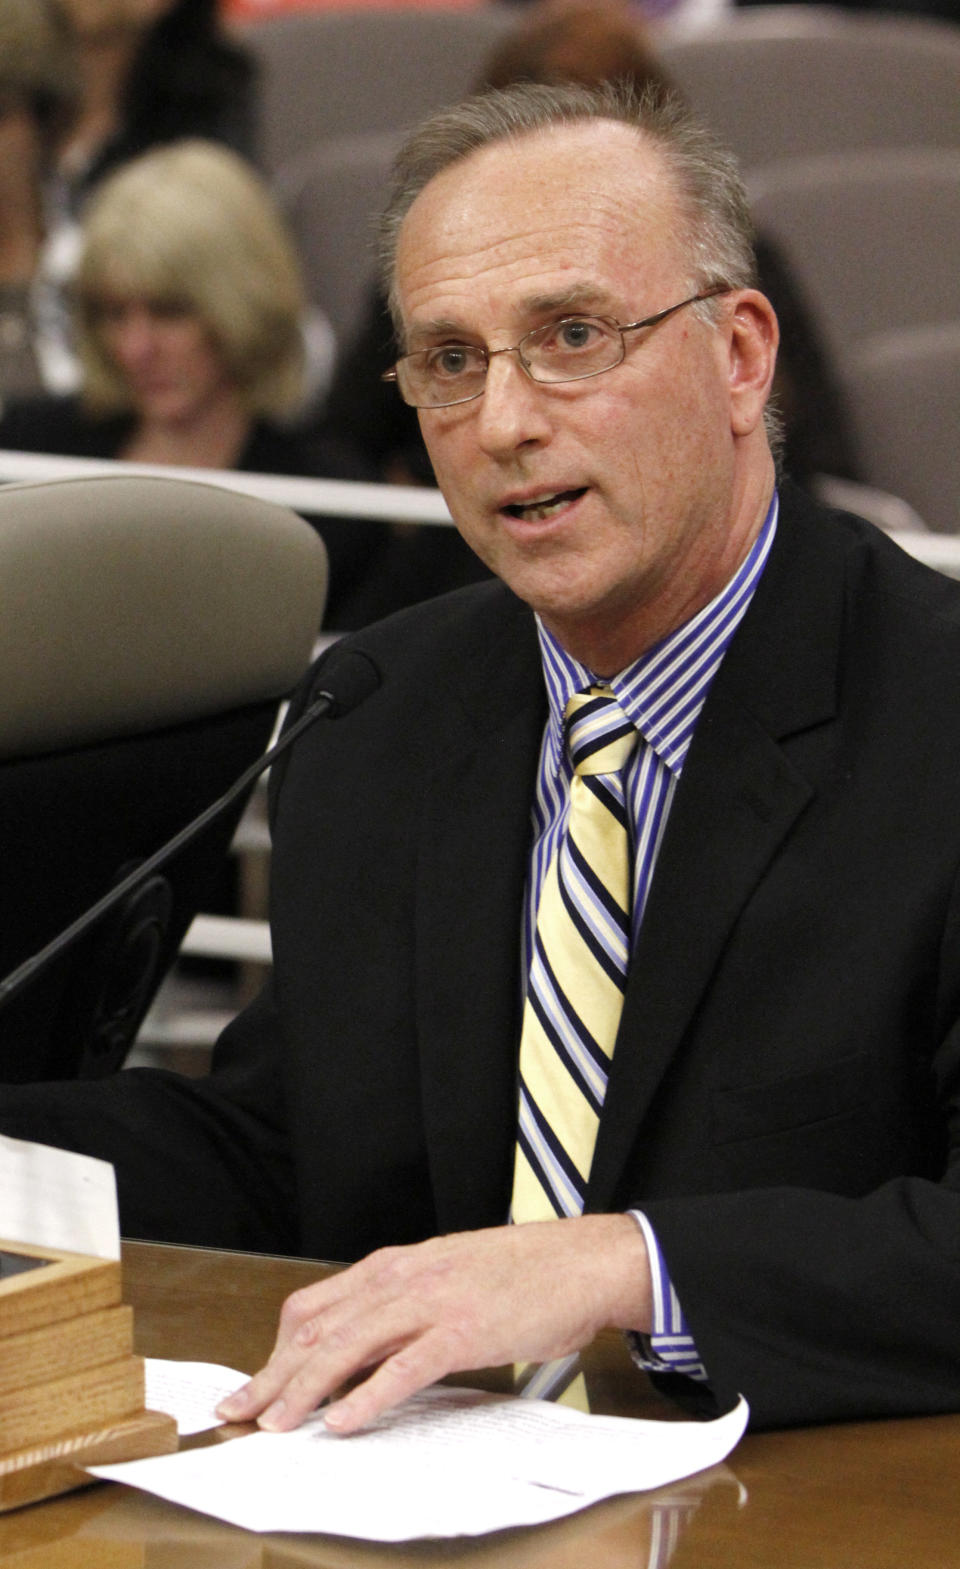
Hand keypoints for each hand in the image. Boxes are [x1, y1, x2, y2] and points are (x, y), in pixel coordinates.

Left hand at [217, 1213, 651, 1434]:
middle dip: (272, 1374)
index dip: (276, 1349)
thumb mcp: (446, 1277)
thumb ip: (403, 1305)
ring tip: (276, 1424)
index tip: (254, 1383)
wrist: (580, 1259)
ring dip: (306, 1389)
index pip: (313, 1306)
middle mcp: (403, 1279)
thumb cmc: (519, 1273)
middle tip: (238, 1411)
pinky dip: (369, 1397)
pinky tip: (345, 1422)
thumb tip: (363, 1349)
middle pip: (318, 1329)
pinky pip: (405, 1367)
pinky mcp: (463, 1330)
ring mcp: (432, 1302)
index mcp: (395, 1266)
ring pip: (349, 1346)